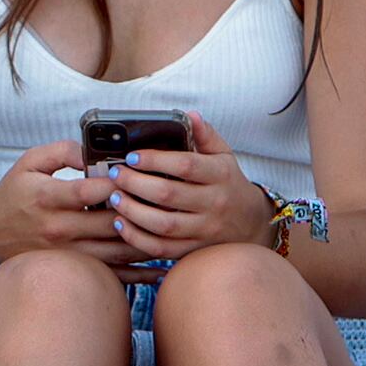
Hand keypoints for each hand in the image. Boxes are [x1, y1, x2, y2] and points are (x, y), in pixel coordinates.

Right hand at [0, 139, 153, 273]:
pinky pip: (112, 275)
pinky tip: (162, 269)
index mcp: (48, 198)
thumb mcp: (29, 162)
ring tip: (172, 228)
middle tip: (166, 197)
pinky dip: (139, 275)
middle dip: (141, 209)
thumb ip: (63, 151)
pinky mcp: (75, 269)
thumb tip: (94, 150)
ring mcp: (69, 253)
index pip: (90, 191)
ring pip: (117, 250)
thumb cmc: (14, 194)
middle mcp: (60, 228)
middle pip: (111, 222)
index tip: (137, 171)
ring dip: (147, 240)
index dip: (118, 182)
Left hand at [97, 116, 264, 262]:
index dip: (155, 160)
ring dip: (132, 212)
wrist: (251, 223)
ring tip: (114, 197)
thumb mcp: (223, 156)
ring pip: (163, 225)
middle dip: (135, 184)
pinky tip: (121, 224)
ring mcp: (204, 230)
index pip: (185, 165)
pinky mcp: (194, 250)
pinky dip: (137, 238)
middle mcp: (214, 203)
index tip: (131, 156)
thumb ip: (205, 135)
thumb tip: (189, 115)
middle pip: (169, 195)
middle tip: (115, 174)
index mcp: (220, 175)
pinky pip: (162, 249)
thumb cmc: (228, 183)